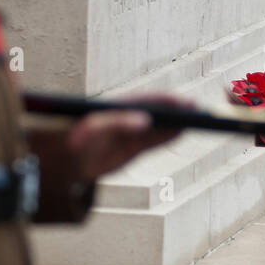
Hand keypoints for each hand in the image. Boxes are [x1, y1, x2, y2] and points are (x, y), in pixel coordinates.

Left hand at [67, 96, 189, 178]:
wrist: (69, 166)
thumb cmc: (77, 142)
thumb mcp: (95, 130)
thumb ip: (118, 123)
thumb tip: (144, 121)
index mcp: (115, 107)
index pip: (145, 99)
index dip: (165, 98)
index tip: (181, 99)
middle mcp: (125, 118)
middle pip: (155, 111)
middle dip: (175, 109)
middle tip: (196, 108)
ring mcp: (129, 133)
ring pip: (157, 126)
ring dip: (175, 123)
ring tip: (195, 121)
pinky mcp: (131, 149)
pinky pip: (153, 141)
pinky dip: (167, 137)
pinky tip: (181, 133)